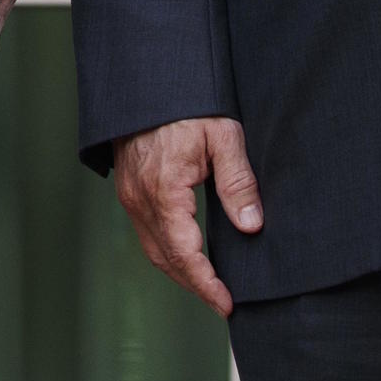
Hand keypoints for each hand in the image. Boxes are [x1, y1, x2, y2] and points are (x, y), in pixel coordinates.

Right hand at [113, 117, 263, 316]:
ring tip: (208, 284)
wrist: (148, 77)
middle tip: (221, 301)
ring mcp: (130, 194)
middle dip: (193, 285)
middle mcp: (140, 199)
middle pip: (165, 259)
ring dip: (179, 270)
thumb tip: (251, 225)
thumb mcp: (222, 136)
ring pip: (152, 247)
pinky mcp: (129, 187)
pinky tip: (186, 252)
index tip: (226, 303)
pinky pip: (146, 231)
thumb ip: (237, 182)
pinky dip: (167, 250)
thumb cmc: (187, 102)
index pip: (185, 254)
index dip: (206, 284)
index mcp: (163, 191)